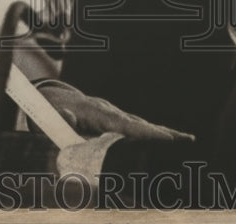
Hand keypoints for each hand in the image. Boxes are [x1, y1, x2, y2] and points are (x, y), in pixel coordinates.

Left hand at [37, 81, 194, 141]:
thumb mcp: (50, 115)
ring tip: (184, 139)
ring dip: (161, 132)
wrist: (52, 97)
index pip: (125, 125)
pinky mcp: (112, 120)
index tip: (164, 136)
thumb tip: (69, 116)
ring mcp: (112, 114)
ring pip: (139, 124)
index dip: (144, 132)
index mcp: (97, 113)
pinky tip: (166, 137)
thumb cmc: (52, 111)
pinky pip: (134, 126)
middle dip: (162, 132)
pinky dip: (150, 132)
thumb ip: (60, 118)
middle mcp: (109, 111)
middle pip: (139, 123)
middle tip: (185, 138)